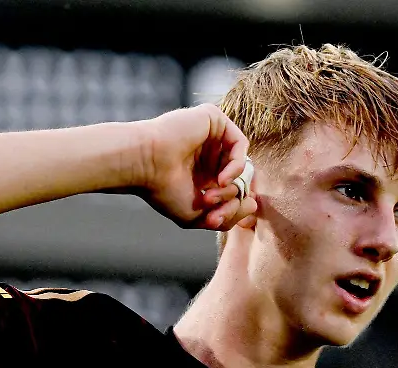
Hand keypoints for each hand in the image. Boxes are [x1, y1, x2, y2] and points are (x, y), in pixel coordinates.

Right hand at [134, 104, 257, 230]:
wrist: (143, 165)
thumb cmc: (163, 191)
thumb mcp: (198, 215)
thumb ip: (229, 216)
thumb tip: (254, 205)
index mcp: (203, 174)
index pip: (235, 190)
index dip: (233, 208)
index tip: (216, 219)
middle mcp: (210, 154)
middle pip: (241, 178)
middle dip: (231, 199)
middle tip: (212, 207)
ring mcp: (212, 136)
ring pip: (242, 163)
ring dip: (233, 185)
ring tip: (213, 193)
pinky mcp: (213, 119)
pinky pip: (241, 144)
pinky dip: (237, 166)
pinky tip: (222, 179)